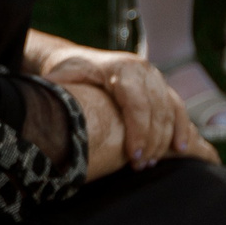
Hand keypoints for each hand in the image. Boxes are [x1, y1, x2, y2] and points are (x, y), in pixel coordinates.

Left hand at [24, 36, 193, 168]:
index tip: (133, 156)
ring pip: (171, 110)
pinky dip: (181, 129)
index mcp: (120, 68)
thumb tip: (44, 103)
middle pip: (157, 109)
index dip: (138, 130)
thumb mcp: (63, 76)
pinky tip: (180, 150)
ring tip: (151, 163)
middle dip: (151, 141)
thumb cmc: (69, 71)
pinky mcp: (161, 87)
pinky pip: (178, 108)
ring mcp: (155, 77)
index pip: (136, 101)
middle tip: (140, 166)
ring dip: (165, 139)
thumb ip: (58, 89)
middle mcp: (143, 70)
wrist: (79, 58)